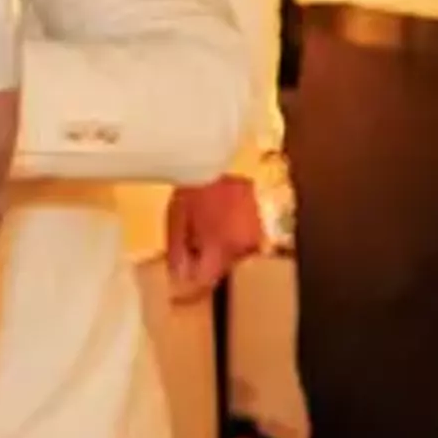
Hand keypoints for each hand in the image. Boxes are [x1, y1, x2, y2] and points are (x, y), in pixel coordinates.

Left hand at [163, 175, 266, 300]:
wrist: (220, 156)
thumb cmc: (193, 190)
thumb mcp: (176, 224)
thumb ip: (178, 255)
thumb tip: (180, 279)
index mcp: (223, 248)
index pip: (207, 280)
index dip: (191, 278)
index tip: (181, 268)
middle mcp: (244, 245)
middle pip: (222, 269)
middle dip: (205, 262)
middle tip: (190, 242)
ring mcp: (256, 232)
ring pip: (234, 254)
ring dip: (219, 250)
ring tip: (204, 227)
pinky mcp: (260, 219)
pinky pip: (242, 238)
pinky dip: (230, 235)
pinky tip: (219, 218)